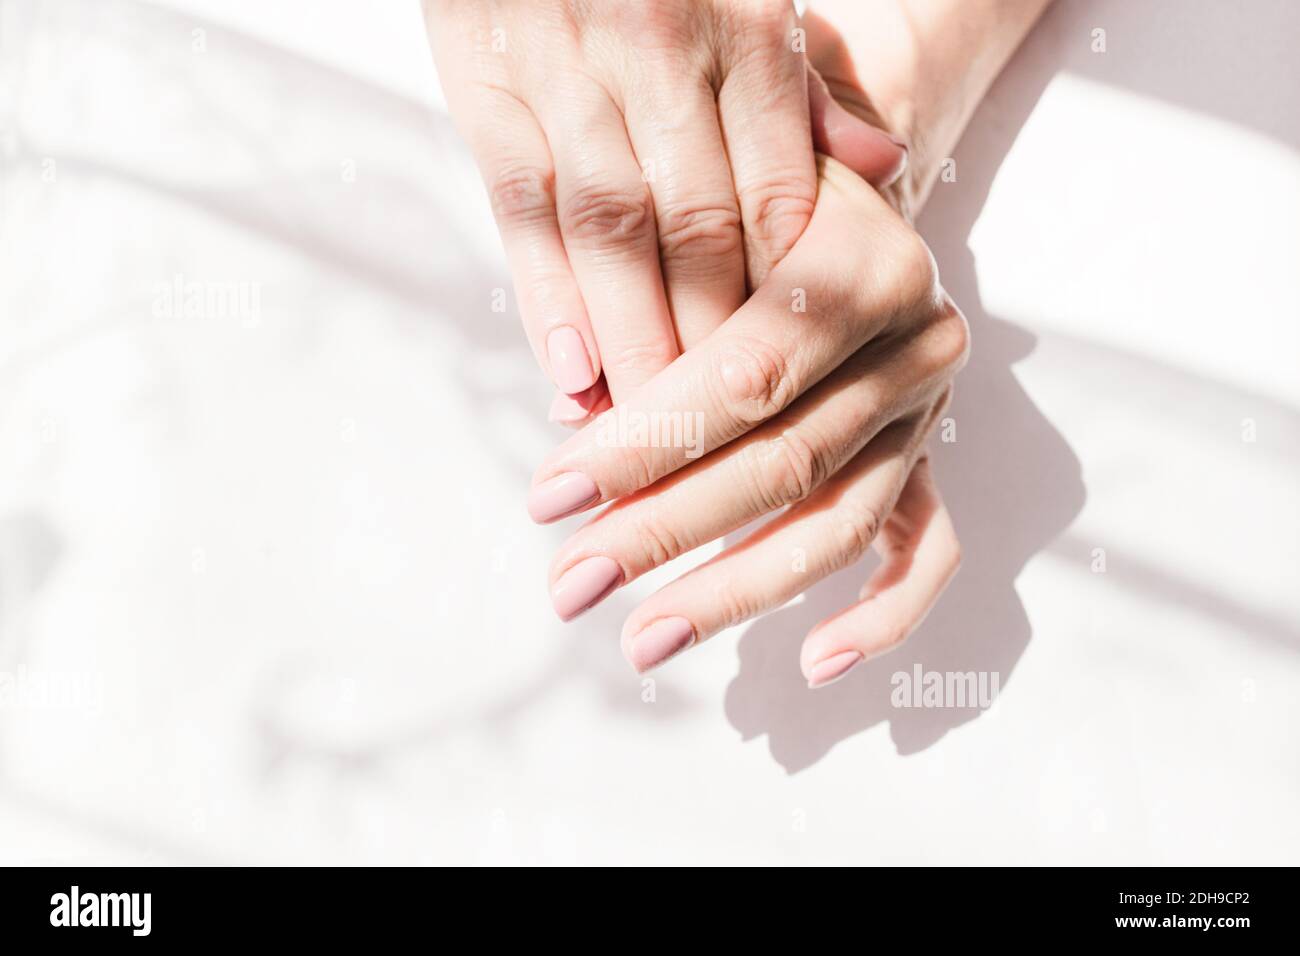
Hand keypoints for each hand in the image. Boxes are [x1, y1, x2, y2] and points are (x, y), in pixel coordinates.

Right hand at [422, 0, 905, 405]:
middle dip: (709, 349)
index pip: (774, 200)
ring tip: (643, 436)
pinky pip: (524, 207)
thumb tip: (886, 169)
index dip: (778, 305)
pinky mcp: (488, 82)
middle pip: (697, 235)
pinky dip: (549, 297)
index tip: (785, 391)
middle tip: (719, 445)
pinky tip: (570, 372)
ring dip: (632, 345)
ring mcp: (572, 67)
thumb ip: (810, 90)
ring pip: (614, 235)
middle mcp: (664, 49)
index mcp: (748, 29)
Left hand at [531, 157, 968, 684]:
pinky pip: (931, 552)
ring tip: (642, 641)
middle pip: (786, 463)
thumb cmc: (758, 192)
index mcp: (868, 266)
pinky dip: (883, 615)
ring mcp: (928, 411)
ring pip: (842, 523)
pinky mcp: (930, 458)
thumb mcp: (710, 203)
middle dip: (664, 530)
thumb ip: (652, 293)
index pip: (746, 376)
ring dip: (735, 592)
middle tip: (571, 585)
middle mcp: (917, 343)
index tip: (548, 497)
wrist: (845, 194)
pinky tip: (814, 663)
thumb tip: (568, 413)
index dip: (644, 443)